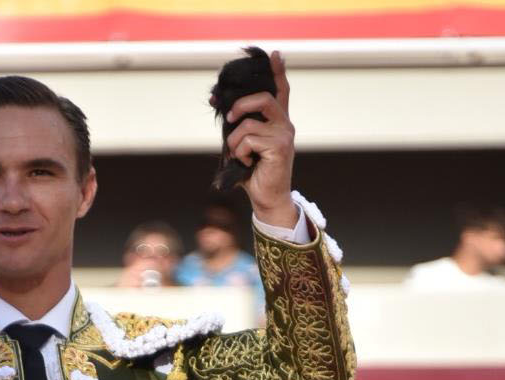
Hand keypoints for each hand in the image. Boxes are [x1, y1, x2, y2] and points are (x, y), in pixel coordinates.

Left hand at [224, 49, 296, 224]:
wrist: (267, 199)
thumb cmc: (255, 173)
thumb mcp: (245, 145)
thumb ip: (239, 126)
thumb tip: (220, 105)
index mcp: (278, 121)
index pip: (281, 91)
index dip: (278, 72)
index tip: (274, 55)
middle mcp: (285, 125)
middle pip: (263, 98)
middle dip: (240, 106)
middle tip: (230, 117)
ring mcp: (284, 135)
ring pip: (248, 124)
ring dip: (235, 142)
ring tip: (239, 155)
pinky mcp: (279, 147)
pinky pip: (249, 140)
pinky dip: (240, 152)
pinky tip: (247, 163)